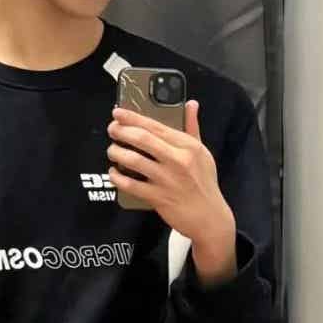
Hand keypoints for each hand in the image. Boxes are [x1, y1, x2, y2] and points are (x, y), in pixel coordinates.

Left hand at [107, 101, 233, 247]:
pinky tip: (114, 173)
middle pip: (142, 139)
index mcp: (188, 146)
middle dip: (121, 131)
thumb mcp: (203, 153)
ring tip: (112, 150)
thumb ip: (193, 127)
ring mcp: (167, 179)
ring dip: (116, 152)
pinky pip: (131, 185)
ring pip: (133, 160)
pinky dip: (118, 177)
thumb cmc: (204, 184)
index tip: (118, 113)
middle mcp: (178, 160)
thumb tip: (191, 104)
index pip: (156, 125)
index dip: (133, 118)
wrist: (209, 217)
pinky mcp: (158, 197)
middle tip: (112, 130)